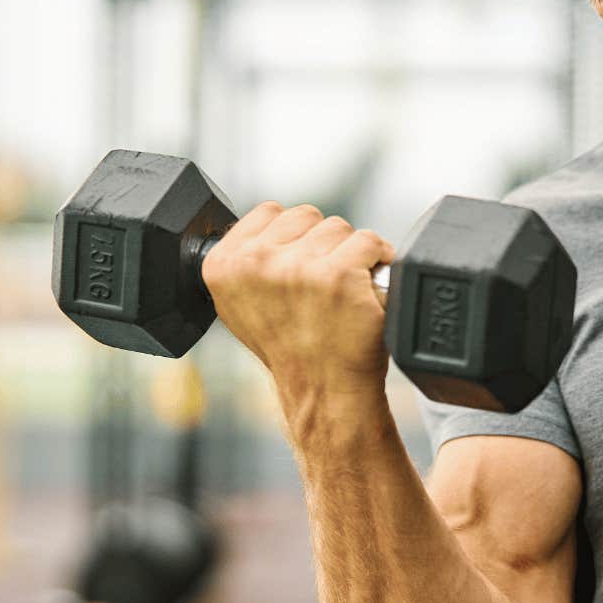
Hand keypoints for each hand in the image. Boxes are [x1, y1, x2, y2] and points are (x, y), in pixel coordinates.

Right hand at [199, 201, 398, 399]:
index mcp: (224, 264)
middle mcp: (256, 263)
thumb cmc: (290, 349)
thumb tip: (269, 228)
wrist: (322, 389)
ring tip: (339, 293)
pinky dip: (377, 261)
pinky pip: (370, 242)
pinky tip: (364, 290)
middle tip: (319, 286)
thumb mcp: (241, 304)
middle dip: (320, 244)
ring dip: (349, 254)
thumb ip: (246, 260)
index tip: (297, 267)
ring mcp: (298, 268)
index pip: (268, 212)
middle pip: (306, 215)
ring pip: (339, 228)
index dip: (292, 237)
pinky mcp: (339, 275)